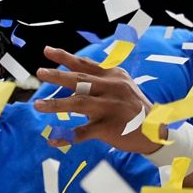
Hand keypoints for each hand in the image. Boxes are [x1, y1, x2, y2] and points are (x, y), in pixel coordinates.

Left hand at [32, 46, 160, 154]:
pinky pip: (83, 133)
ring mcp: (110, 107)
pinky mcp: (109, 128)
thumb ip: (101, 79)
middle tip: (39, 72)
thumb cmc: (134, 108)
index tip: (47, 51)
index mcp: (113, 76)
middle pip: (79, 80)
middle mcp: (111, 88)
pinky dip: (66, 136)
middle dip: (57, 76)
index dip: (65, 57)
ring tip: (37, 105)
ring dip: (56, 104)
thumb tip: (77, 74)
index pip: (85, 64)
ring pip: (78, 103)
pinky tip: (53, 140)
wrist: (156, 131)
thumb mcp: (123, 86)